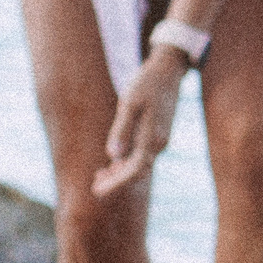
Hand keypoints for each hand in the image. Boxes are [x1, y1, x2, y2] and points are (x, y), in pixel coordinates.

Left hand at [92, 45, 184, 196]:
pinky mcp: (157, 135)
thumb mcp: (129, 103)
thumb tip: (114, 155)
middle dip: (116, 182)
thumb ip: (122, 129)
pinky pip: (142, 156)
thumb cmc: (146, 83)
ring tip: (99, 176)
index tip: (98, 192)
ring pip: (140, 165)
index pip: (134, 171)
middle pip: (136, 173)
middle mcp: (159, 144)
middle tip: (94, 188)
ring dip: (120, 173)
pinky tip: (113, 161)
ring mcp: (160, 140)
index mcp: (153, 138)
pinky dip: (127, 162)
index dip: (116, 184)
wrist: (168, 70)